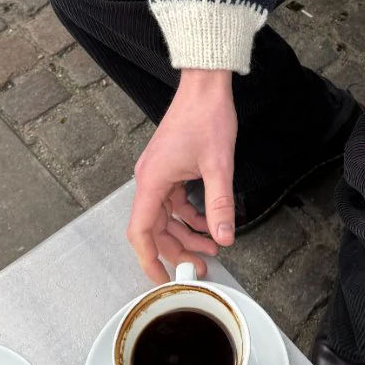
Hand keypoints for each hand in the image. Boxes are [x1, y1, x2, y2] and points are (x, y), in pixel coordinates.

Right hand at [127, 69, 237, 281]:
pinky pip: (173, 200)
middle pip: (155, 227)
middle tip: (201, 266)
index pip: (140, 231)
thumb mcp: (218, 164)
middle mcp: (149, 178)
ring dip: (185, 233)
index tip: (162, 279)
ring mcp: (158, 172)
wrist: (205, 84)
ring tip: (212, 246)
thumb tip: (224, 235)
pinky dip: (188, 214)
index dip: (149, 259)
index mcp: (153, 180)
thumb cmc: (206, 115)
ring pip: (165, 215)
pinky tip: (207, 222)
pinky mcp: (169, 166)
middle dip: (177, 249)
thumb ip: (219, 204)